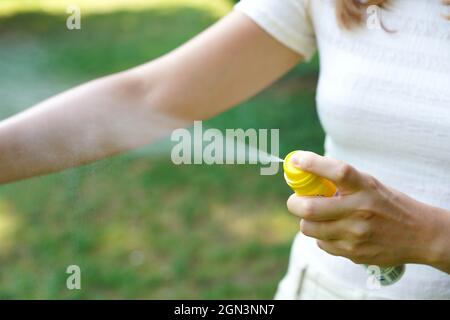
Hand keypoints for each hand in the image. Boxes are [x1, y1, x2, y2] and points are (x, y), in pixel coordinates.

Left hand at [286, 151, 449, 270]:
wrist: (419, 235)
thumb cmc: (387, 205)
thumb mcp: (369, 185)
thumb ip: (340, 181)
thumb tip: (303, 173)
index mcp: (365, 188)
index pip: (337, 172)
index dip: (313, 164)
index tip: (296, 160)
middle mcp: (360, 210)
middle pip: (310, 208)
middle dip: (294, 203)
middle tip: (295, 200)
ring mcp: (356, 234)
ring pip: (309, 228)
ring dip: (306, 221)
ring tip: (317, 216)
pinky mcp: (353, 252)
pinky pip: (321, 243)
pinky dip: (321, 236)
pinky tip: (335, 230)